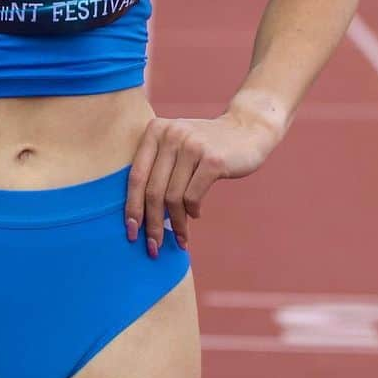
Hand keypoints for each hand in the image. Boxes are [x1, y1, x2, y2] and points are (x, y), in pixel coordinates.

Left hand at [124, 109, 280, 256]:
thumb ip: (157, 168)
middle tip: (153, 247)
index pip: (136, 176)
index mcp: (155, 130)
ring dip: (176, 224)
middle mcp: (170, 134)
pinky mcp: (213, 160)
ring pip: (173, 198)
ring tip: (180, 237)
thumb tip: (139, 215)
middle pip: (153, 190)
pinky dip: (192, 212)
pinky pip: (192, 197)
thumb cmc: (205, 146)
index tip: (131, 232)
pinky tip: (196, 215)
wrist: (246, 129)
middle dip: (152, 224)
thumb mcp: (176, 145)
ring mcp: (192, 146)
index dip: (132, 207)